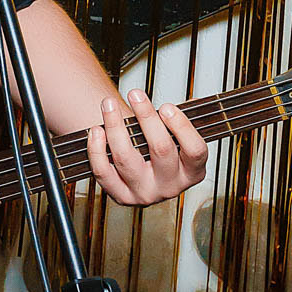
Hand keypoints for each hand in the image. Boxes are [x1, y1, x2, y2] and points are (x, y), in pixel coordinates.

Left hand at [86, 88, 207, 205]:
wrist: (142, 174)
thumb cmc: (159, 150)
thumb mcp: (176, 140)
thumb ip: (172, 123)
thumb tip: (159, 103)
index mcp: (191, 173)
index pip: (195, 150)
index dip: (181, 126)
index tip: (166, 106)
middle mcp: (170, 186)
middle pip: (161, 149)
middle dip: (146, 117)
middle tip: (135, 94)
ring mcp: (145, 194)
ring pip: (126, 158)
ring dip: (115, 127)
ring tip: (109, 105)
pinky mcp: (121, 196)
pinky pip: (103, 172)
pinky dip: (96, 149)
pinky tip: (96, 131)